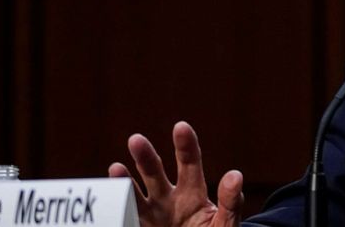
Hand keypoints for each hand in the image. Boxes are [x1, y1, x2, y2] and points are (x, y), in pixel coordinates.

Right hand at [109, 121, 243, 226]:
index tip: (181, 127)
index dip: (186, 145)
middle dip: (145, 156)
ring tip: (115, 168)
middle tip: (136, 140)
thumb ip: (230, 202)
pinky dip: (115, 210)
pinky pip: (123, 217)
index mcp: (192, 193)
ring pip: (133, 195)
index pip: (190, 163)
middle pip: (154, 173)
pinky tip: (109, 202)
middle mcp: (168, 199)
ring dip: (124, 181)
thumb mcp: (226, 222)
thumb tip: (235, 175)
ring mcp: (151, 215)